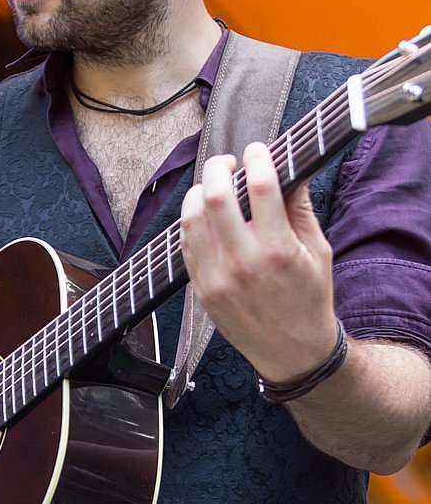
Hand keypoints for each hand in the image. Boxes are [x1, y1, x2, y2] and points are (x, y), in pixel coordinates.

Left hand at [180, 142, 338, 381]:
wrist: (293, 352)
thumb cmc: (310, 300)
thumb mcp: (318, 252)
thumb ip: (300, 208)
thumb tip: (291, 168)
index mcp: (278, 250)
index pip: (260, 187)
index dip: (257, 158)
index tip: (257, 150)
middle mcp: (243, 263)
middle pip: (216, 196)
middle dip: (220, 167)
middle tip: (230, 163)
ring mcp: (216, 278)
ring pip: (191, 217)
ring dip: (200, 191)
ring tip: (214, 186)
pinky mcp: (201, 289)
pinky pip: (185, 243)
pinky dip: (192, 220)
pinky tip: (206, 214)